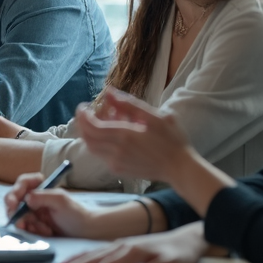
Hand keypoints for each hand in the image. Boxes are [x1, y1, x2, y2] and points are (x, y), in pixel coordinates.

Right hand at [2, 172, 93, 237]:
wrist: (85, 232)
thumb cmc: (76, 214)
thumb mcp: (60, 201)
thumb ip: (42, 197)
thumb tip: (26, 198)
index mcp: (41, 188)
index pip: (22, 183)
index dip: (15, 191)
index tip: (13, 203)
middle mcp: (34, 198)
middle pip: (14, 201)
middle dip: (16, 213)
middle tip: (21, 223)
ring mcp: (33, 212)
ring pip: (19, 216)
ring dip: (29, 224)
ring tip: (45, 229)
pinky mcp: (34, 224)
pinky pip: (25, 227)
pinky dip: (33, 231)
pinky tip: (45, 232)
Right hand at [54, 223, 208, 262]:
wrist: (189, 239)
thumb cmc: (181, 256)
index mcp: (132, 252)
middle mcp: (122, 246)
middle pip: (94, 258)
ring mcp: (120, 244)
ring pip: (93, 253)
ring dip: (75, 261)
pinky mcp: (122, 245)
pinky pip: (97, 250)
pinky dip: (84, 254)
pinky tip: (77, 259)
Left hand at [73, 89, 194, 184]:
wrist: (180, 168)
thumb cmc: (171, 140)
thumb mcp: (155, 116)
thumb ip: (128, 104)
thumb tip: (108, 92)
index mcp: (124, 137)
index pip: (91, 126)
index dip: (83, 115)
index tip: (84, 105)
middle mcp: (116, 152)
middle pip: (87, 137)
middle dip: (83, 123)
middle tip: (90, 112)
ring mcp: (116, 163)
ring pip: (92, 147)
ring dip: (93, 133)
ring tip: (108, 121)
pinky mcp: (118, 170)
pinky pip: (101, 154)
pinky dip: (102, 142)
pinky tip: (116, 134)